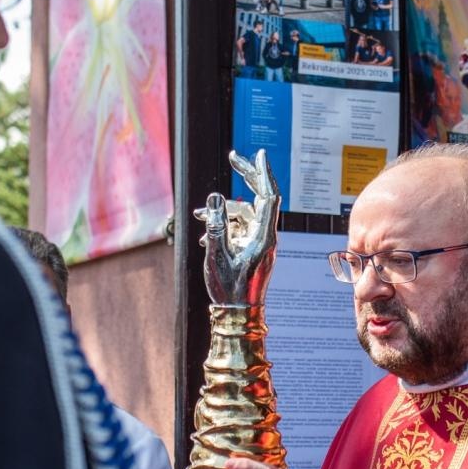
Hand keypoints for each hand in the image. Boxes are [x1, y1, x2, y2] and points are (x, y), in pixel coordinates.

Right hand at [194, 149, 281, 304]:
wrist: (237, 314)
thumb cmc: (230, 288)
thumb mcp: (217, 254)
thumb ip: (216, 225)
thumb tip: (215, 197)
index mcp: (263, 237)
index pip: (269, 196)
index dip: (263, 173)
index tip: (257, 153)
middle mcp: (265, 236)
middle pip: (260, 198)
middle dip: (247, 177)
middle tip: (235, 157)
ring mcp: (259, 242)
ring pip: (243, 214)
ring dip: (222, 211)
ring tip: (199, 215)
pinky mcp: (251, 249)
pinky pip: (238, 228)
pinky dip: (223, 226)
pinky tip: (204, 236)